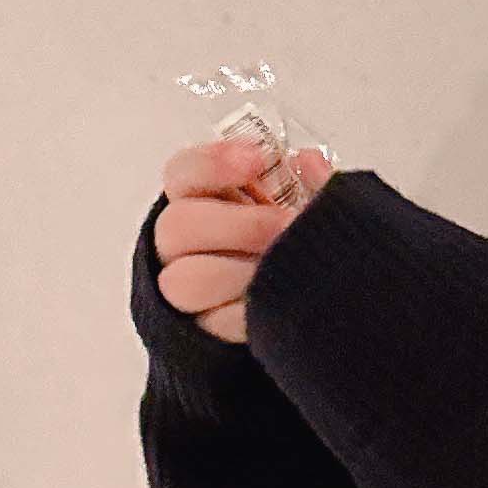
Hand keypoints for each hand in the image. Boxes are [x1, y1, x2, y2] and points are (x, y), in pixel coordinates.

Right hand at [150, 137, 338, 346]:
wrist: (298, 305)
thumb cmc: (290, 244)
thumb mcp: (302, 206)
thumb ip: (306, 183)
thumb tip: (309, 163)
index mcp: (199, 198)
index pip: (183, 172)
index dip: (214, 164)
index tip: (256, 160)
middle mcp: (182, 239)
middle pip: (178, 225)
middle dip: (239, 225)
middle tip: (286, 225)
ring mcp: (184, 284)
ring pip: (185, 279)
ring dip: (240, 273)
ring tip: (284, 269)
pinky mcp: (201, 327)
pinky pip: (212, 322)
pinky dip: (247, 313)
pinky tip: (276, 302)